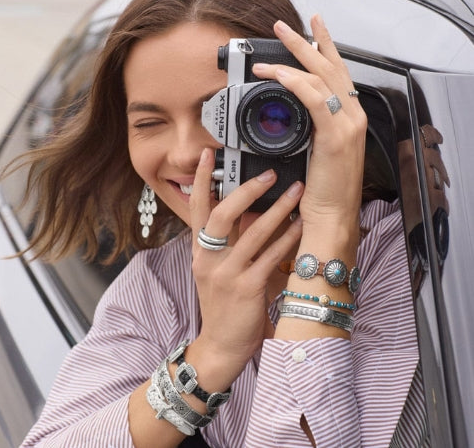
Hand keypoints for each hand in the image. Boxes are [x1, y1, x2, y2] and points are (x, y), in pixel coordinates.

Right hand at [187, 148, 302, 387]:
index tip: (209, 155)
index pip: (197, 208)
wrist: (221, 345)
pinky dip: (289, 239)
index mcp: (200, 252)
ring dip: (278, 209)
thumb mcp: (215, 270)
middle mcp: (209, 259)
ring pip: (254, 233)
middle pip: (222, 214)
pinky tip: (302, 226)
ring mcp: (227, 274)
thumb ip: (226, 242)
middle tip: (269, 173)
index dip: (202, 180)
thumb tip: (247, 211)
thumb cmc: (221, 305)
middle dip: (246, 190)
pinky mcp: (247, 289)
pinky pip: (272, 257)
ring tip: (297, 190)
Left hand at [253, 16, 366, 246]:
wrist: (331, 216)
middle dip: (308, 41)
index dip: (325, 49)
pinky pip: (316, 101)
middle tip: (286, 25)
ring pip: (323, 79)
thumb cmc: (323, 189)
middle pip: (331, 68)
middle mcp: (353, 116)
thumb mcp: (317, 151)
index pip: (337, 75)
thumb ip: (312, 129)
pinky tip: (279, 74)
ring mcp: (348, 125)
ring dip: (295, 58)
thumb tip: (292, 113)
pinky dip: (297, 84)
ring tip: (272, 46)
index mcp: (349, 118)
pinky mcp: (336, 137)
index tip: (311, 32)